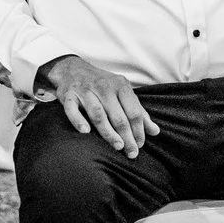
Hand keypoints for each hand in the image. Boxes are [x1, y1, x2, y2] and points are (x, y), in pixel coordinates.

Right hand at [36, 55, 160, 156]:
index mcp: (120, 86)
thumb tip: (155, 131)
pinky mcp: (68, 95)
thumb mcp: (123, 93)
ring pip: (98, 114)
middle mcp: (104, 87)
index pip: (134, 111)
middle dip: (127, 136)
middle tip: (131, 152)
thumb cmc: (102, 85)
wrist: (73, 69)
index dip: (139, 130)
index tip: (140, 145)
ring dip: (108, 132)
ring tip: (117, 146)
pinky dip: (78, 120)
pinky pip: (72, 109)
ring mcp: (85, 90)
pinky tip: (85, 132)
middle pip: (118, 115)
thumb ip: (139, 112)